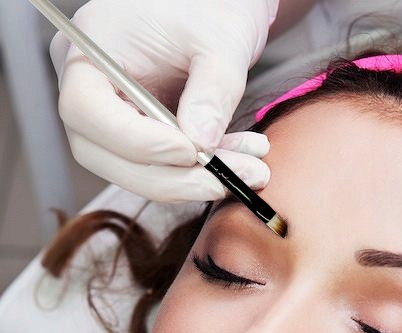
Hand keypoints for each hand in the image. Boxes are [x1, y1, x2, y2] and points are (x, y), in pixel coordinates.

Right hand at [50, 0, 278, 201]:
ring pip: (137, 171)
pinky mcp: (143, 135)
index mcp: (90, 52)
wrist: (221, 8)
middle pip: (105, 156)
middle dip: (172, 178)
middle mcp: (92, 90)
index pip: (86, 111)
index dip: (137, 142)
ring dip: (194, 181)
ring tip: (250, 170)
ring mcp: (114, 117)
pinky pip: (163, 168)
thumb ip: (212, 92)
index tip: (190, 151)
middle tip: (226, 182)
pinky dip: (203, 173)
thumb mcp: (220, 41)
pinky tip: (243, 160)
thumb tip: (201, 146)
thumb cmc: (212, 6)